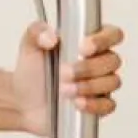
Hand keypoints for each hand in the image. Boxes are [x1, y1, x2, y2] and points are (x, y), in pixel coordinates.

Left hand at [12, 21, 123, 135]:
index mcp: (87, 42)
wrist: (23, 102)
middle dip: (88, 67)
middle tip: (64, 73)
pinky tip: (77, 103)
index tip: (83, 48)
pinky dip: (94, 104)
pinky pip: (109, 105)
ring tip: (64, 90)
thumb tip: (51, 37)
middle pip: (113, 60)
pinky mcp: (98, 105)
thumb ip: (36, 32)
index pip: (112, 34)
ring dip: (89, 86)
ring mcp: (101, 84)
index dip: (103, 40)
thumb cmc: (32, 72)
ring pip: (113, 82)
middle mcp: (98, 62)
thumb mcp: (29, 46)